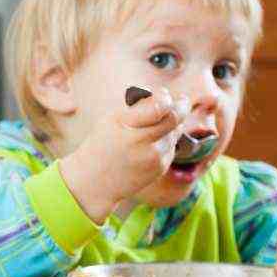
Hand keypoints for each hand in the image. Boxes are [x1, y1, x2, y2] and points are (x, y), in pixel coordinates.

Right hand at [59, 87, 186, 223]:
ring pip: (175, 132)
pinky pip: (171, 147)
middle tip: (181, 100)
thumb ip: (137, 108)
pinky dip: (166, 139)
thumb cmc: (100, 146)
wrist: (94, 183)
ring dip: (172, 124)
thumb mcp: (110, 121)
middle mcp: (144, 144)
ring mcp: (154, 158)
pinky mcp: (160, 168)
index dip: (165, 97)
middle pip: (175, 119)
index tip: (163, 93)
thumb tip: (164, 96)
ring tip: (161, 120)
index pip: (159, 107)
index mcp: (127, 128)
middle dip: (181, 107)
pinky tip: (153, 140)